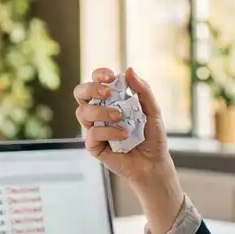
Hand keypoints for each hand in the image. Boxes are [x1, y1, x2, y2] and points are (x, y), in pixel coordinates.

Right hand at [74, 67, 170, 183]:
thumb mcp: (153, 111)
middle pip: (80, 93)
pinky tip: (124, 135)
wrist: (154, 163)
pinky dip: (109, 131)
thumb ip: (143, 90)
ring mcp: (95, 128)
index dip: (99, 74)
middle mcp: (99, 112)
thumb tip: (128, 70)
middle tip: (107, 93)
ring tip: (119, 117)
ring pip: (82, 112)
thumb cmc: (152, 137)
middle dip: (91, 88)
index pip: (96, 81)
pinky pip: (92, 133)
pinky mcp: (94, 146)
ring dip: (100, 111)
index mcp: (111, 100)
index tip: (111, 77)